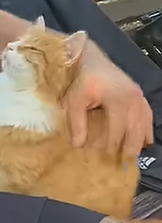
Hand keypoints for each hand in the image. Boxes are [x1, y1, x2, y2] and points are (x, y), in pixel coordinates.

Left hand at [63, 41, 153, 155]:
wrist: (92, 60)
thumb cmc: (82, 80)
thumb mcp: (74, 100)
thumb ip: (76, 123)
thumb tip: (78, 145)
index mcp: (119, 101)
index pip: (116, 133)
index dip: (107, 146)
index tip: (97, 155)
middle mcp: (134, 101)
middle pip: (135, 133)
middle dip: (127, 149)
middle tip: (118, 163)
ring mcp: (140, 98)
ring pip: (144, 126)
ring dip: (137, 142)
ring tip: (129, 155)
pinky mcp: (140, 96)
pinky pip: (148, 117)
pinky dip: (146, 130)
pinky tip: (144, 141)